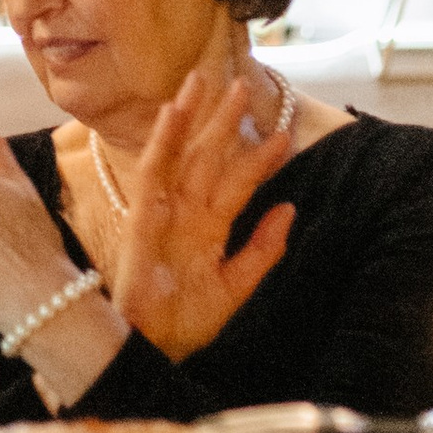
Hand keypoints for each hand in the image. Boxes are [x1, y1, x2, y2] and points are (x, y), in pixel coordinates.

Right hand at [93, 70, 294, 365]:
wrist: (150, 351)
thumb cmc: (184, 323)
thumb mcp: (235, 288)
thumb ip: (262, 251)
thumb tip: (289, 209)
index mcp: (210, 228)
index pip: (239, 184)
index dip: (261, 160)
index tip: (285, 135)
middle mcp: (186, 212)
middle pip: (208, 157)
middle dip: (223, 121)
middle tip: (241, 83)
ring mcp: (164, 211)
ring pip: (180, 154)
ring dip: (191, 117)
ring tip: (203, 81)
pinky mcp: (143, 218)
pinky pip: (153, 173)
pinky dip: (163, 142)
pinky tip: (174, 115)